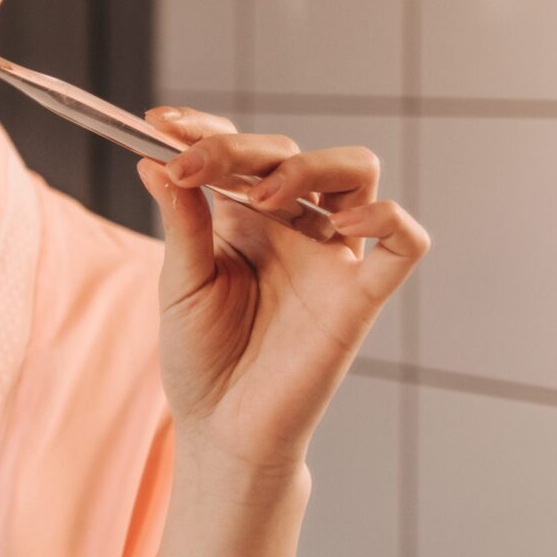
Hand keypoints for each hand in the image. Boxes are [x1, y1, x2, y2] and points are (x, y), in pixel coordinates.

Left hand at [136, 107, 430, 473]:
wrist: (222, 433)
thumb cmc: (201, 361)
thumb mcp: (180, 283)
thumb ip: (180, 219)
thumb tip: (154, 158)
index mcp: (244, 219)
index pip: (239, 151)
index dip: (204, 128)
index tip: (158, 124)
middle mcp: (293, 228)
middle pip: (290, 153)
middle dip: (238, 148)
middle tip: (190, 166)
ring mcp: (331, 258)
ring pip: (356, 172)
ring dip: (309, 167)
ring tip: (259, 197)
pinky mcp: (361, 296)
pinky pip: (403, 243)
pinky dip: (387, 219)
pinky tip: (342, 225)